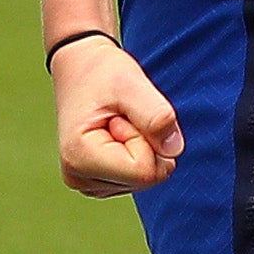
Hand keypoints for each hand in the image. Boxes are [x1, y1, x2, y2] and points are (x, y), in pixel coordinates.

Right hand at [53, 35, 182, 198]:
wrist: (80, 69)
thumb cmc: (102, 73)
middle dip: (146, 143)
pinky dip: (137, 153)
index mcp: (79, 159)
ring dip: (142, 146)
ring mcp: (87, 184)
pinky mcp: (98, 183)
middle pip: (147, 178)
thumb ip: (156, 116)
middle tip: (122, 117)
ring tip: (116, 122)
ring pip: (145, 179)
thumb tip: (174, 150)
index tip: (123, 115)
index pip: (145, 171)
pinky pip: (139, 177)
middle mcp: (78, 179)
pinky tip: (116, 133)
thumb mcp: (131, 83)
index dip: (147, 137)